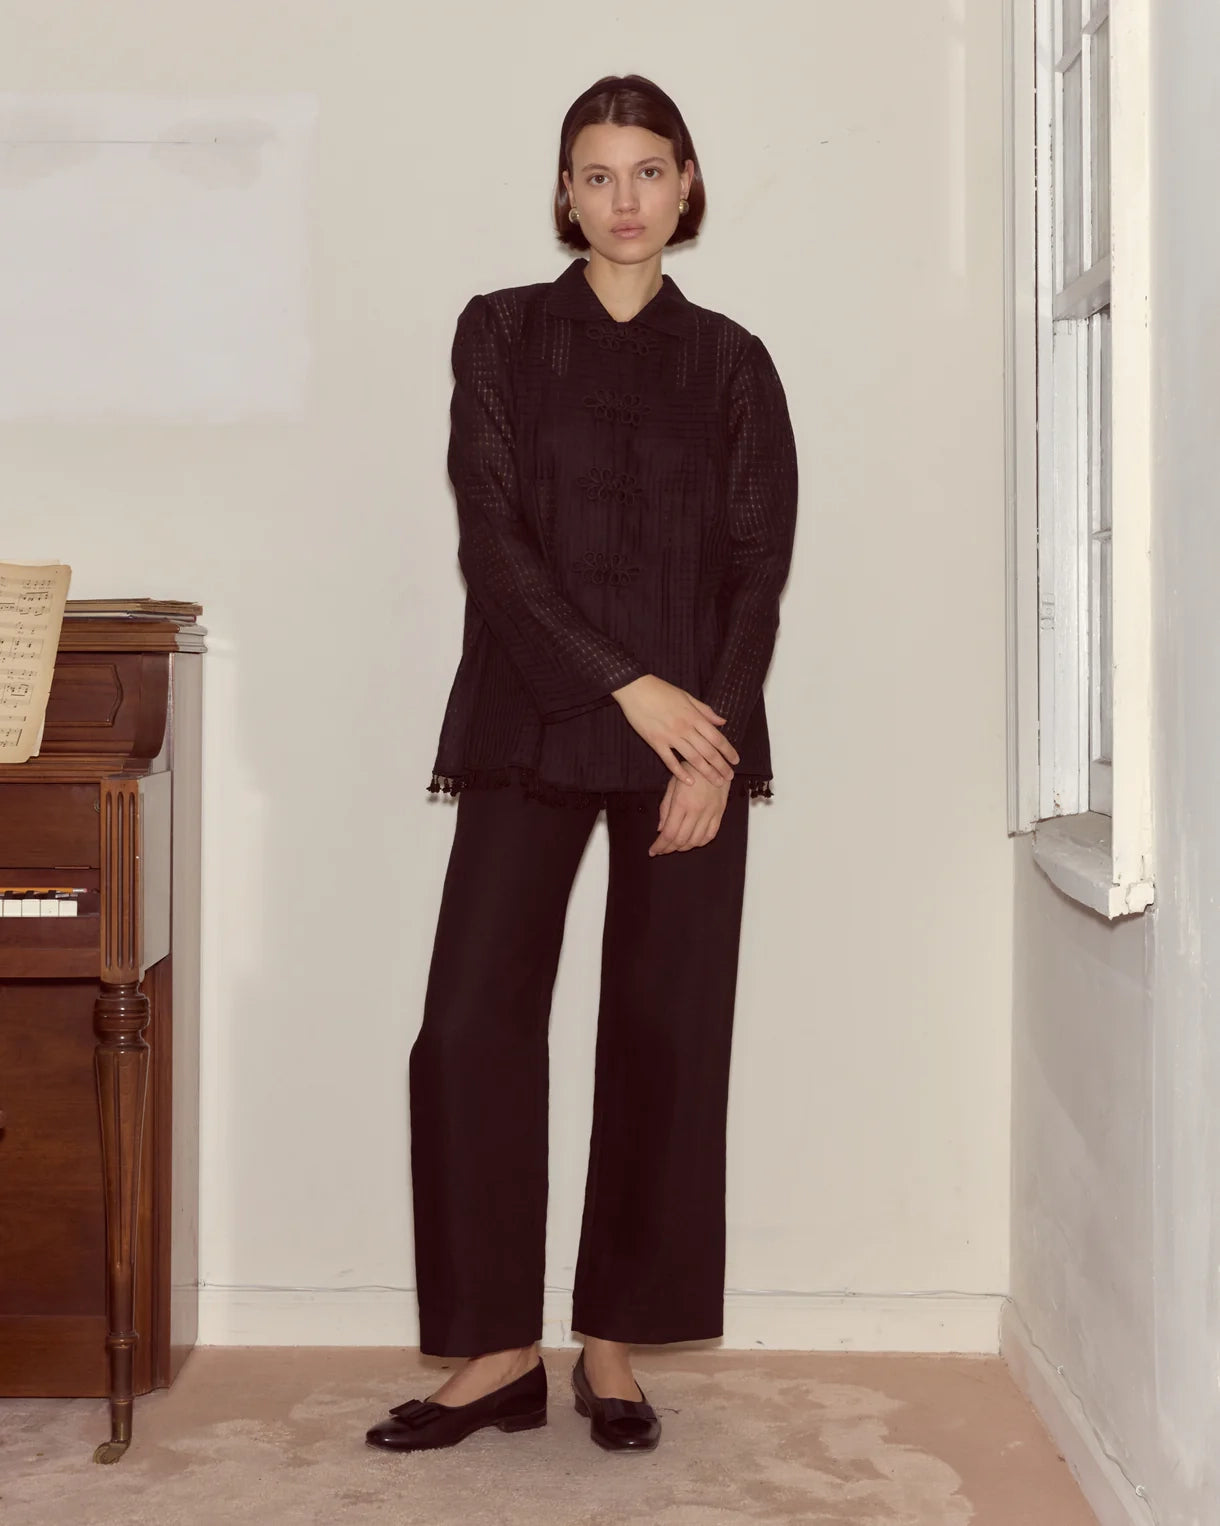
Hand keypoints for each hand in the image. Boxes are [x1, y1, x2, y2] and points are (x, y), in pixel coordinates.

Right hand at [612, 674, 738, 786]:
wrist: (636, 689)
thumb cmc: (661, 690)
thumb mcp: (687, 696)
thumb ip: (705, 711)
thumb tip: (722, 721)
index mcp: (694, 716)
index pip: (717, 738)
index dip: (728, 751)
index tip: (736, 761)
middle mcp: (685, 728)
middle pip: (708, 751)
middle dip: (721, 766)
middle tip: (729, 777)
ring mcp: (670, 737)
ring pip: (693, 758)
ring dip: (707, 772)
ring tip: (717, 782)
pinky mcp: (656, 742)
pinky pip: (670, 761)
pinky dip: (680, 772)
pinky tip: (689, 781)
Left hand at [649, 772, 731, 856]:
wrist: (714, 761)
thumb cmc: (690, 769)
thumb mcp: (672, 784)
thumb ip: (665, 808)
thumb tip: (661, 829)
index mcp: (681, 804)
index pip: (669, 833)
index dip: (660, 845)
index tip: (653, 851)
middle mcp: (696, 811)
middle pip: (681, 840)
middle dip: (669, 849)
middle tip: (661, 850)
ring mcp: (710, 813)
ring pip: (696, 840)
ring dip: (683, 847)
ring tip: (675, 847)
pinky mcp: (719, 813)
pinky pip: (710, 835)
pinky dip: (700, 842)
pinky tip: (692, 842)